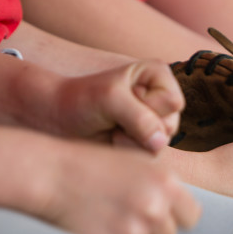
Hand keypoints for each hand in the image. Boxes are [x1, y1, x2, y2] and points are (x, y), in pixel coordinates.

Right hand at [38, 140, 200, 233]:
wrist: (52, 175)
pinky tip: (97, 229)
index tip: (160, 214)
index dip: (175, 217)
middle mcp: (155, 208)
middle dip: (151, 231)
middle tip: (125, 214)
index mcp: (166, 184)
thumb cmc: (94, 166)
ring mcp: (134, 231)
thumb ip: (164, 186)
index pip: (191, 217)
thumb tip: (187, 213)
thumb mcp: (137, 163)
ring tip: (107, 219)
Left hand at [54, 59, 184, 151]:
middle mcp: (160, 98)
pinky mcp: (145, 142)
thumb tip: (160, 144)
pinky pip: (150, 157)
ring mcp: (154, 122)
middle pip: (170, 126)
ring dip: (132, 142)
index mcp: (157, 75)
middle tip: (115, 118)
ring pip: (161, 145)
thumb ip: (139, 118)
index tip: (121, 99)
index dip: (148, 107)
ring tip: (112, 129)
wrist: (60, 119)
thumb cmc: (82, 100)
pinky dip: (128, 151)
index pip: (172, 102)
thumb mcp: (110, 100)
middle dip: (139, 128)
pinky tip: (112, 140)